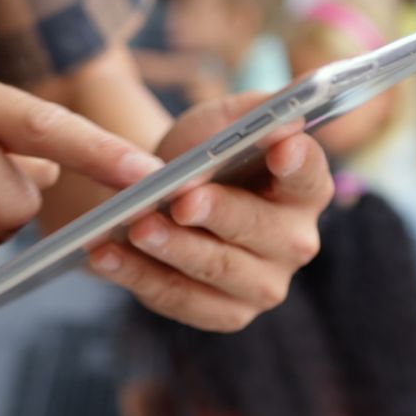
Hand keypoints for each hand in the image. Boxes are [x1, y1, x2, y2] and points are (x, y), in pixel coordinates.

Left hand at [88, 93, 333, 331]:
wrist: (165, 200)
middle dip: (219, 213)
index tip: (280, 146)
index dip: (297, 163)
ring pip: (217, 269)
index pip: (310, 175)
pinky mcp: (224, 314)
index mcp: (306, 189)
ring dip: (173, 249)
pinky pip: (179, 299)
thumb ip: (258, 109)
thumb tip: (294, 102)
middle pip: (262, 230)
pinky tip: (106, 256)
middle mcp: (295, 243)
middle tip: (180, 200)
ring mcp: (263, 286)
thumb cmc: (203, 155)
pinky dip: (139, 277)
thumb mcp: (224, 122)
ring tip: (135, 227)